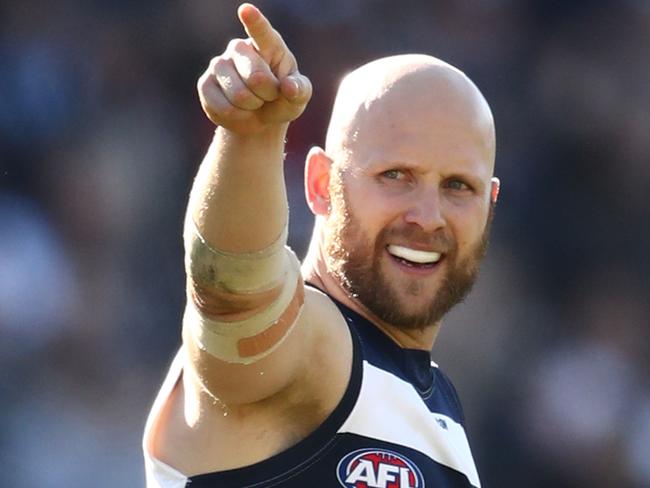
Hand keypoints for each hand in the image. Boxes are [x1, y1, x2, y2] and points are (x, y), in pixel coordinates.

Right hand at [197, 3, 311, 133]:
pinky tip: (239, 111)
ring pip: (239, 95)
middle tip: (269, 96)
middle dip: (268, 95)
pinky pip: (224, 107)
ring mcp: (219, 64)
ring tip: (254, 103)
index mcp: (268, 44)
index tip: (246, 10)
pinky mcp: (205, 84)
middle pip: (256, 77)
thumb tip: (289, 87)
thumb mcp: (298, 97)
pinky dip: (237, 117)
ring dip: (252, 107)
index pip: (262, 31)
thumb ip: (299, 90)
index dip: (254, 21)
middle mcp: (240, 48)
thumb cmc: (281, 100)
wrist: (258, 119)